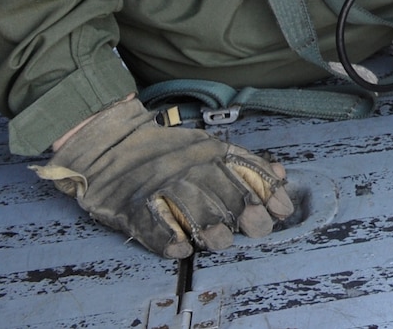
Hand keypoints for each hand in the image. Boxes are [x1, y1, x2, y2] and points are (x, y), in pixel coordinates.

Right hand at [36, 97, 292, 258]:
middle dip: (247, 213)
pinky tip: (182, 249)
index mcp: (210, 152)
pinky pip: (152, 225)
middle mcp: (189, 166)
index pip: (247, 170)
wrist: (110, 143)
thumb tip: (281, 176)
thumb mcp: (208, 148)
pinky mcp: (132, 206)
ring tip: (222, 241)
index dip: (268, 192)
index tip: (282, 210)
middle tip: (258, 228)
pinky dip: (168, 240)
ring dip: (212, 229)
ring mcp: (160, 185)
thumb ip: (245, 164)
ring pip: (192, 207)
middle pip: (225, 190)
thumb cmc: (166, 152)